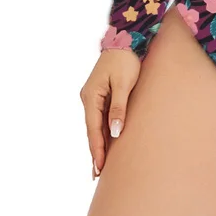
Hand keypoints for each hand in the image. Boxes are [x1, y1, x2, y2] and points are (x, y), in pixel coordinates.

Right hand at [79, 46, 139, 179]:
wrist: (126, 39)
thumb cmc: (127, 60)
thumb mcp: (125, 84)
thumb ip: (119, 108)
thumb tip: (114, 133)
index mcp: (91, 96)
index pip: (93, 129)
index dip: (96, 150)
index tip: (99, 168)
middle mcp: (88, 98)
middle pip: (91, 130)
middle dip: (95, 151)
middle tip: (97, 175)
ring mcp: (93, 96)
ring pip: (95, 125)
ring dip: (98, 143)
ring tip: (100, 165)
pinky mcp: (100, 93)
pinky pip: (99, 117)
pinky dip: (101, 131)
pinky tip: (104, 141)